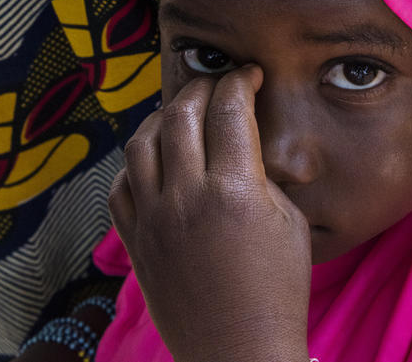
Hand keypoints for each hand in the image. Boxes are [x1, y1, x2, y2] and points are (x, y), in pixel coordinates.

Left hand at [109, 66, 310, 361]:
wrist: (239, 350)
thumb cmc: (278, 290)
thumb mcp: (290, 222)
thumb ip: (263, 175)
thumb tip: (244, 142)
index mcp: (235, 191)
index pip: (229, 110)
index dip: (240, 82)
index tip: (249, 76)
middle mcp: (187, 198)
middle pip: (181, 115)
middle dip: (201, 89)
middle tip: (217, 87)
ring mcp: (154, 220)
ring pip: (141, 143)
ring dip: (162, 119)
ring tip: (181, 116)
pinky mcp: (135, 243)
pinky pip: (121, 185)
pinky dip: (135, 163)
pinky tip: (156, 160)